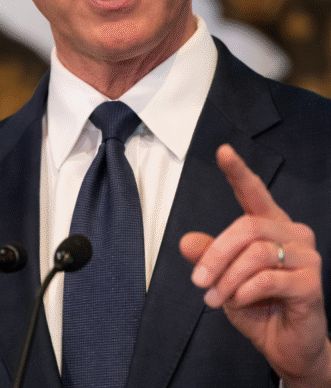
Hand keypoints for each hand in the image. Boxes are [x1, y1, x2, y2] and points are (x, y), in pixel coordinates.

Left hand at [180, 144, 330, 386]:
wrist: (286, 346)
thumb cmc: (256, 306)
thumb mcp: (222, 278)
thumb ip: (208, 257)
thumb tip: (186, 241)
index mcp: (270, 227)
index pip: (254, 194)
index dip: (238, 172)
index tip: (223, 151)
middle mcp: (293, 235)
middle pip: (246, 227)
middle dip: (215, 255)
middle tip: (199, 282)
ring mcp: (307, 257)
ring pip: (255, 253)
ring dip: (227, 278)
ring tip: (215, 298)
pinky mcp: (312, 283)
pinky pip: (268, 279)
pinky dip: (244, 292)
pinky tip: (240, 302)